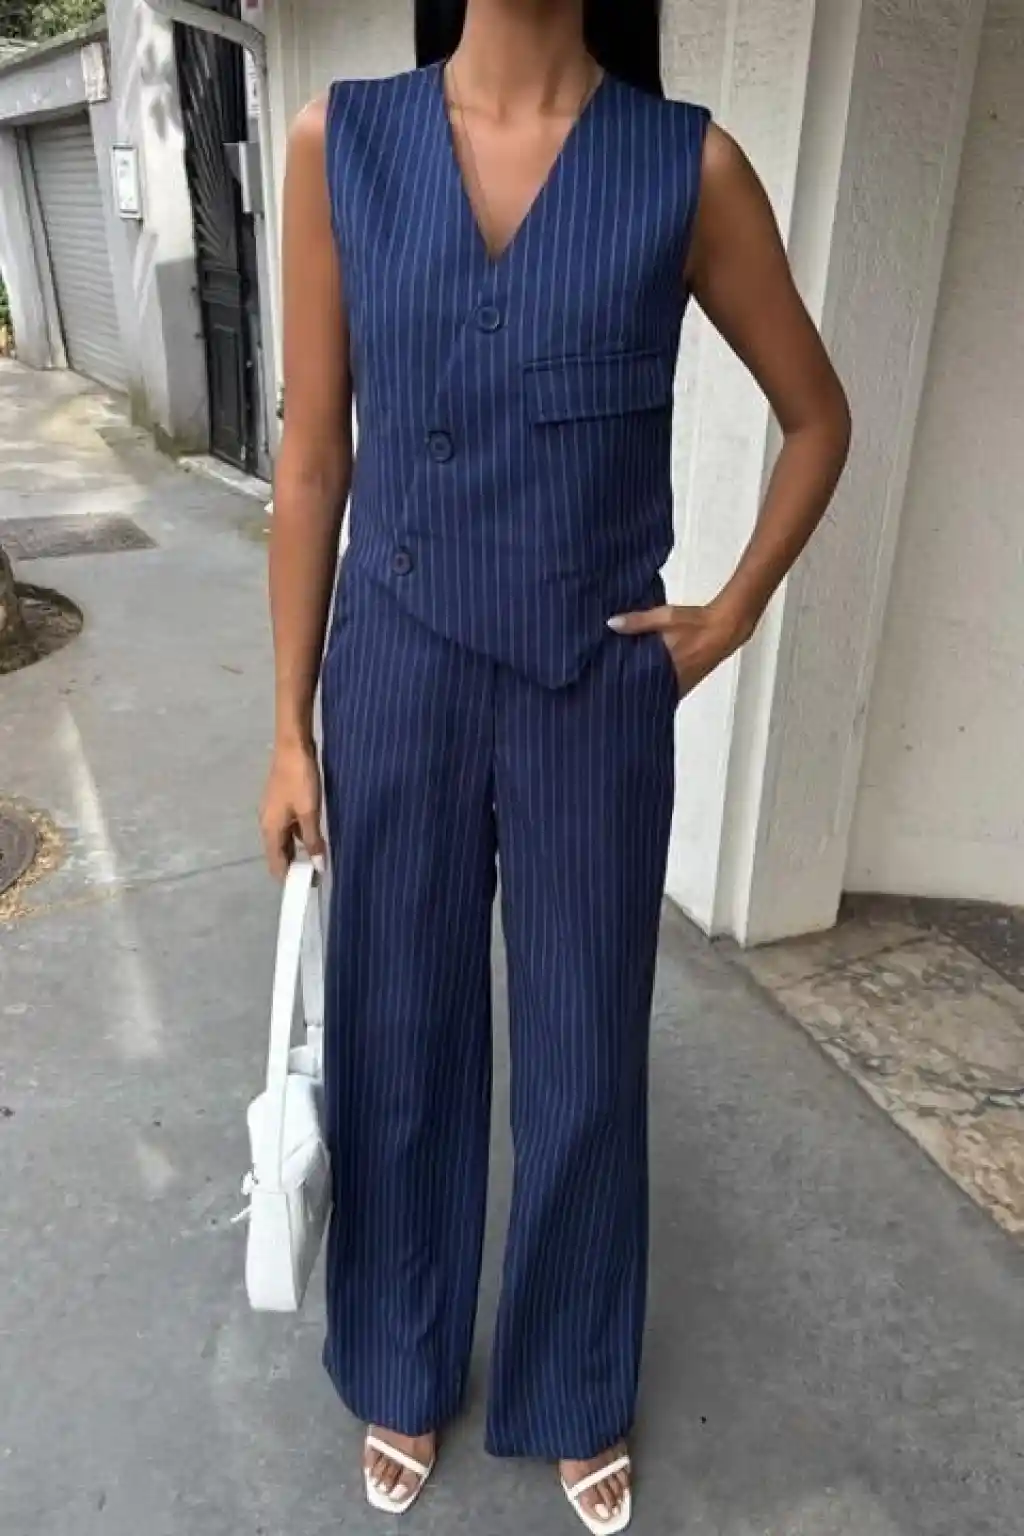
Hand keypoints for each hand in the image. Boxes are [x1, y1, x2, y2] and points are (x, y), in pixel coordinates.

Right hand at [259, 741, 325, 878]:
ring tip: (317, 859)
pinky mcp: (280, 803)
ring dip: (298, 850)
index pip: (276, 864)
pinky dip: (298, 836)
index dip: (289, 877)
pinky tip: (313, 837)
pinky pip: (288, 827)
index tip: (308, 885)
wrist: (292, 747)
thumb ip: (313, 840)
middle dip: (294, 866)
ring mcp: (272, 813)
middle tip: (316, 874)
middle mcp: (267, 824)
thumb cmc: (300, 780)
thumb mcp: (310, 812)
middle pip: (278, 853)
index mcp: (270, 829)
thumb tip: (317, 865)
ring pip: (284, 840)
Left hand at [607, 600, 754, 696]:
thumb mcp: (664, 617)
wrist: (725, 627)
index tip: (606, 687)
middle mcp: (674, 682)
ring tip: (623, 683)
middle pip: (645, 693)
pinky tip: (646, 678)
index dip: (621, 688)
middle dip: (630, 690)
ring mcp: (682, 685)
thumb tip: (611, 624)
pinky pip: (667, 690)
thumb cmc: (696, 623)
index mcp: (665, 668)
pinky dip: (656, 686)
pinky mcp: (687, 682)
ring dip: (644, 688)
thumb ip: (638, 621)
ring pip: (656, 693)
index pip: (637, 686)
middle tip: (611, 687)